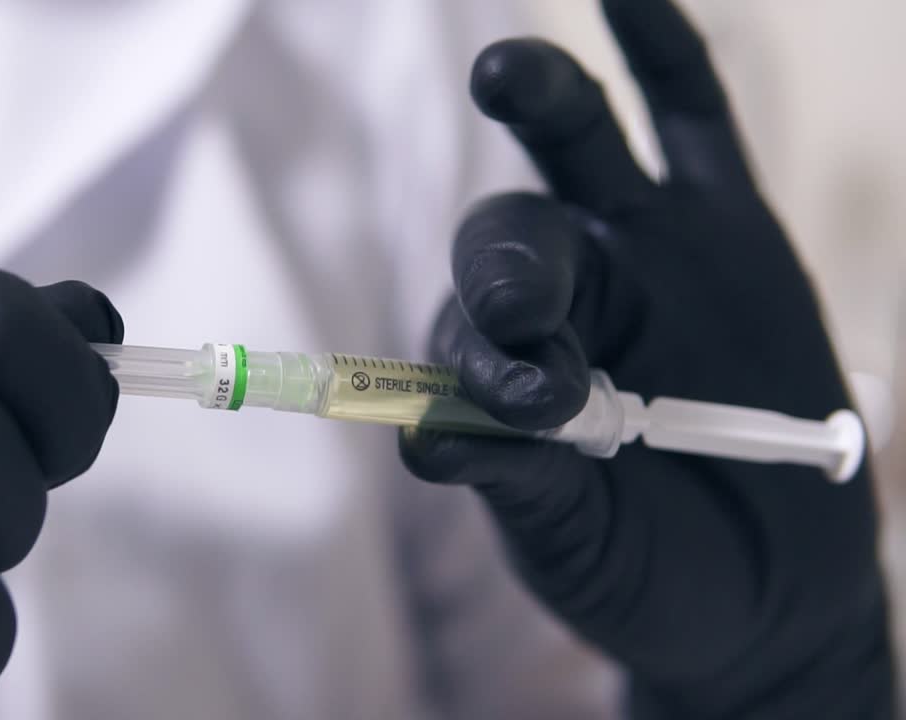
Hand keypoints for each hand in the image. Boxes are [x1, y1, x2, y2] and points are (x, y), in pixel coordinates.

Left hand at [400, 1, 894, 716]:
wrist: (762, 592)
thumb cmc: (643, 567)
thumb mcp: (571, 547)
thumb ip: (513, 487)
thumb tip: (426, 439)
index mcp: (497, 370)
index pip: (460, 331)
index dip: (481, 356)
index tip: (527, 409)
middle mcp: (557, 296)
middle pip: (508, 238)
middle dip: (511, 272)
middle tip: (526, 323)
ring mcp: (639, 250)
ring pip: (574, 156)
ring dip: (538, 105)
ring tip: (502, 75)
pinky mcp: (727, 226)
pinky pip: (690, 122)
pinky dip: (660, 57)